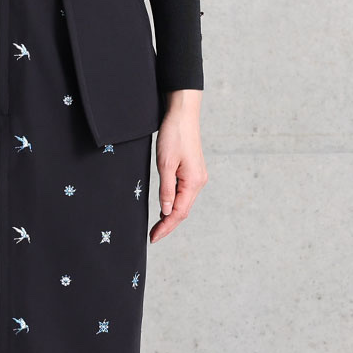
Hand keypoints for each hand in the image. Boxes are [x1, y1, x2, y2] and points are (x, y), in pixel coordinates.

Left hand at [149, 90, 207, 242]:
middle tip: (153, 237)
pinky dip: (174, 204)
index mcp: (193, 182)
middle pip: (183, 211)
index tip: (153, 238)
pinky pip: (184, 194)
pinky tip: (165, 210)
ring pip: (184, 204)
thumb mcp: (165, 164)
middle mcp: (199, 182)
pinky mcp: (193, 172)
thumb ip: (166, 189)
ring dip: (171, 216)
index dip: (166, 227)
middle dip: (168, 225)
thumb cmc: (174, 135)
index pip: (179, 213)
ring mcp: (197, 177)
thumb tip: (166, 212)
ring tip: (157, 228)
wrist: (182, 114)